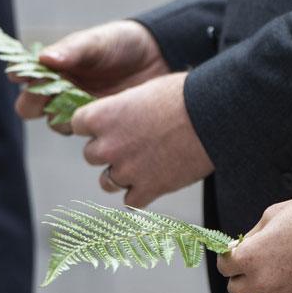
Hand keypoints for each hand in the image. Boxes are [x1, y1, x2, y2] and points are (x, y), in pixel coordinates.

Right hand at [12, 20, 168, 132]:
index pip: (25, 74)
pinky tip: (101, 118)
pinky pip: (84, 134)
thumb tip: (45, 58)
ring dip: (63, 117)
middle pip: (30, 107)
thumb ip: (73, 50)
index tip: (20, 74)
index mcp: (54, 66)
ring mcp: (78, 110)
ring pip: (56, 124)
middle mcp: (60, 90)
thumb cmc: (123, 43)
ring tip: (80, 104)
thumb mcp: (98, 41)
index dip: (20, 75)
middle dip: (33, 103)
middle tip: (47, 95)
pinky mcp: (98, 125)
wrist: (160, 58)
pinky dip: (87, 129)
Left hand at [70, 72, 213, 206]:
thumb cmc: (183, 95)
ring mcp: (127, 171)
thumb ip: (123, 107)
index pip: (77, 125)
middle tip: (134, 143)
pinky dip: (141, 193)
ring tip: (146, 163)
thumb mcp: (144, 91)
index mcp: (102, 116)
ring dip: (121, 174)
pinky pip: (131, 201)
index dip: (93, 125)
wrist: (214, 116)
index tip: (109, 123)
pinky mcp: (148, 190)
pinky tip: (156, 180)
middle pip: (91, 155)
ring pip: (107, 182)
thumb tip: (121, 116)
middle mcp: (108, 146)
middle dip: (109, 150)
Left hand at [218, 172, 291, 292]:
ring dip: (267, 288)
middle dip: (243, 278)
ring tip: (281, 270)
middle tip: (254, 266)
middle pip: (238, 291)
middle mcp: (264, 281)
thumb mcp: (271, 216)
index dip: (231, 258)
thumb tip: (241, 248)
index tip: (238, 253)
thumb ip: (252, 237)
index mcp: (250, 258)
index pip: (225, 267)